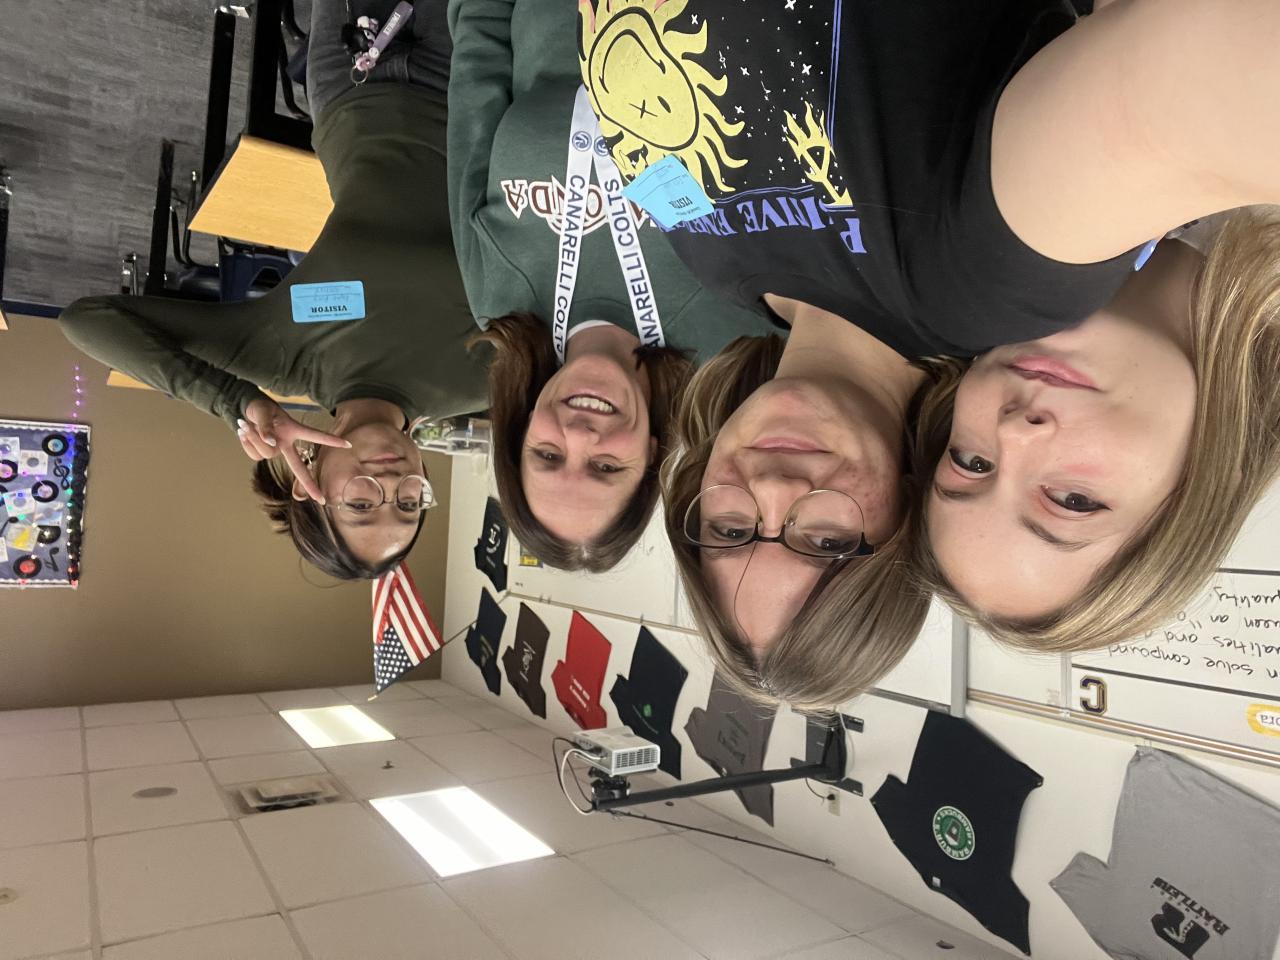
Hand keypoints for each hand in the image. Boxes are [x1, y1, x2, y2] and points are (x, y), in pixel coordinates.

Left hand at [235, 396, 350, 503]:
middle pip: (298, 466)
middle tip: (320, 499)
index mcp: (293, 431)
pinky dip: (246, 443)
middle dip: (309, 483)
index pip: (314, 436)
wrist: (246, 410)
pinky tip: (244, 432)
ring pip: (266, 454)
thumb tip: (271, 442)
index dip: (331, 440)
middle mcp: (286, 443)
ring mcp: (275, 450)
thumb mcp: (263, 412)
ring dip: (253, 439)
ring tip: (246, 424)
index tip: (347, 445)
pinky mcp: (262, 453)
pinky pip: (254, 455)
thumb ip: (267, 428)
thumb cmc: (261, 409)